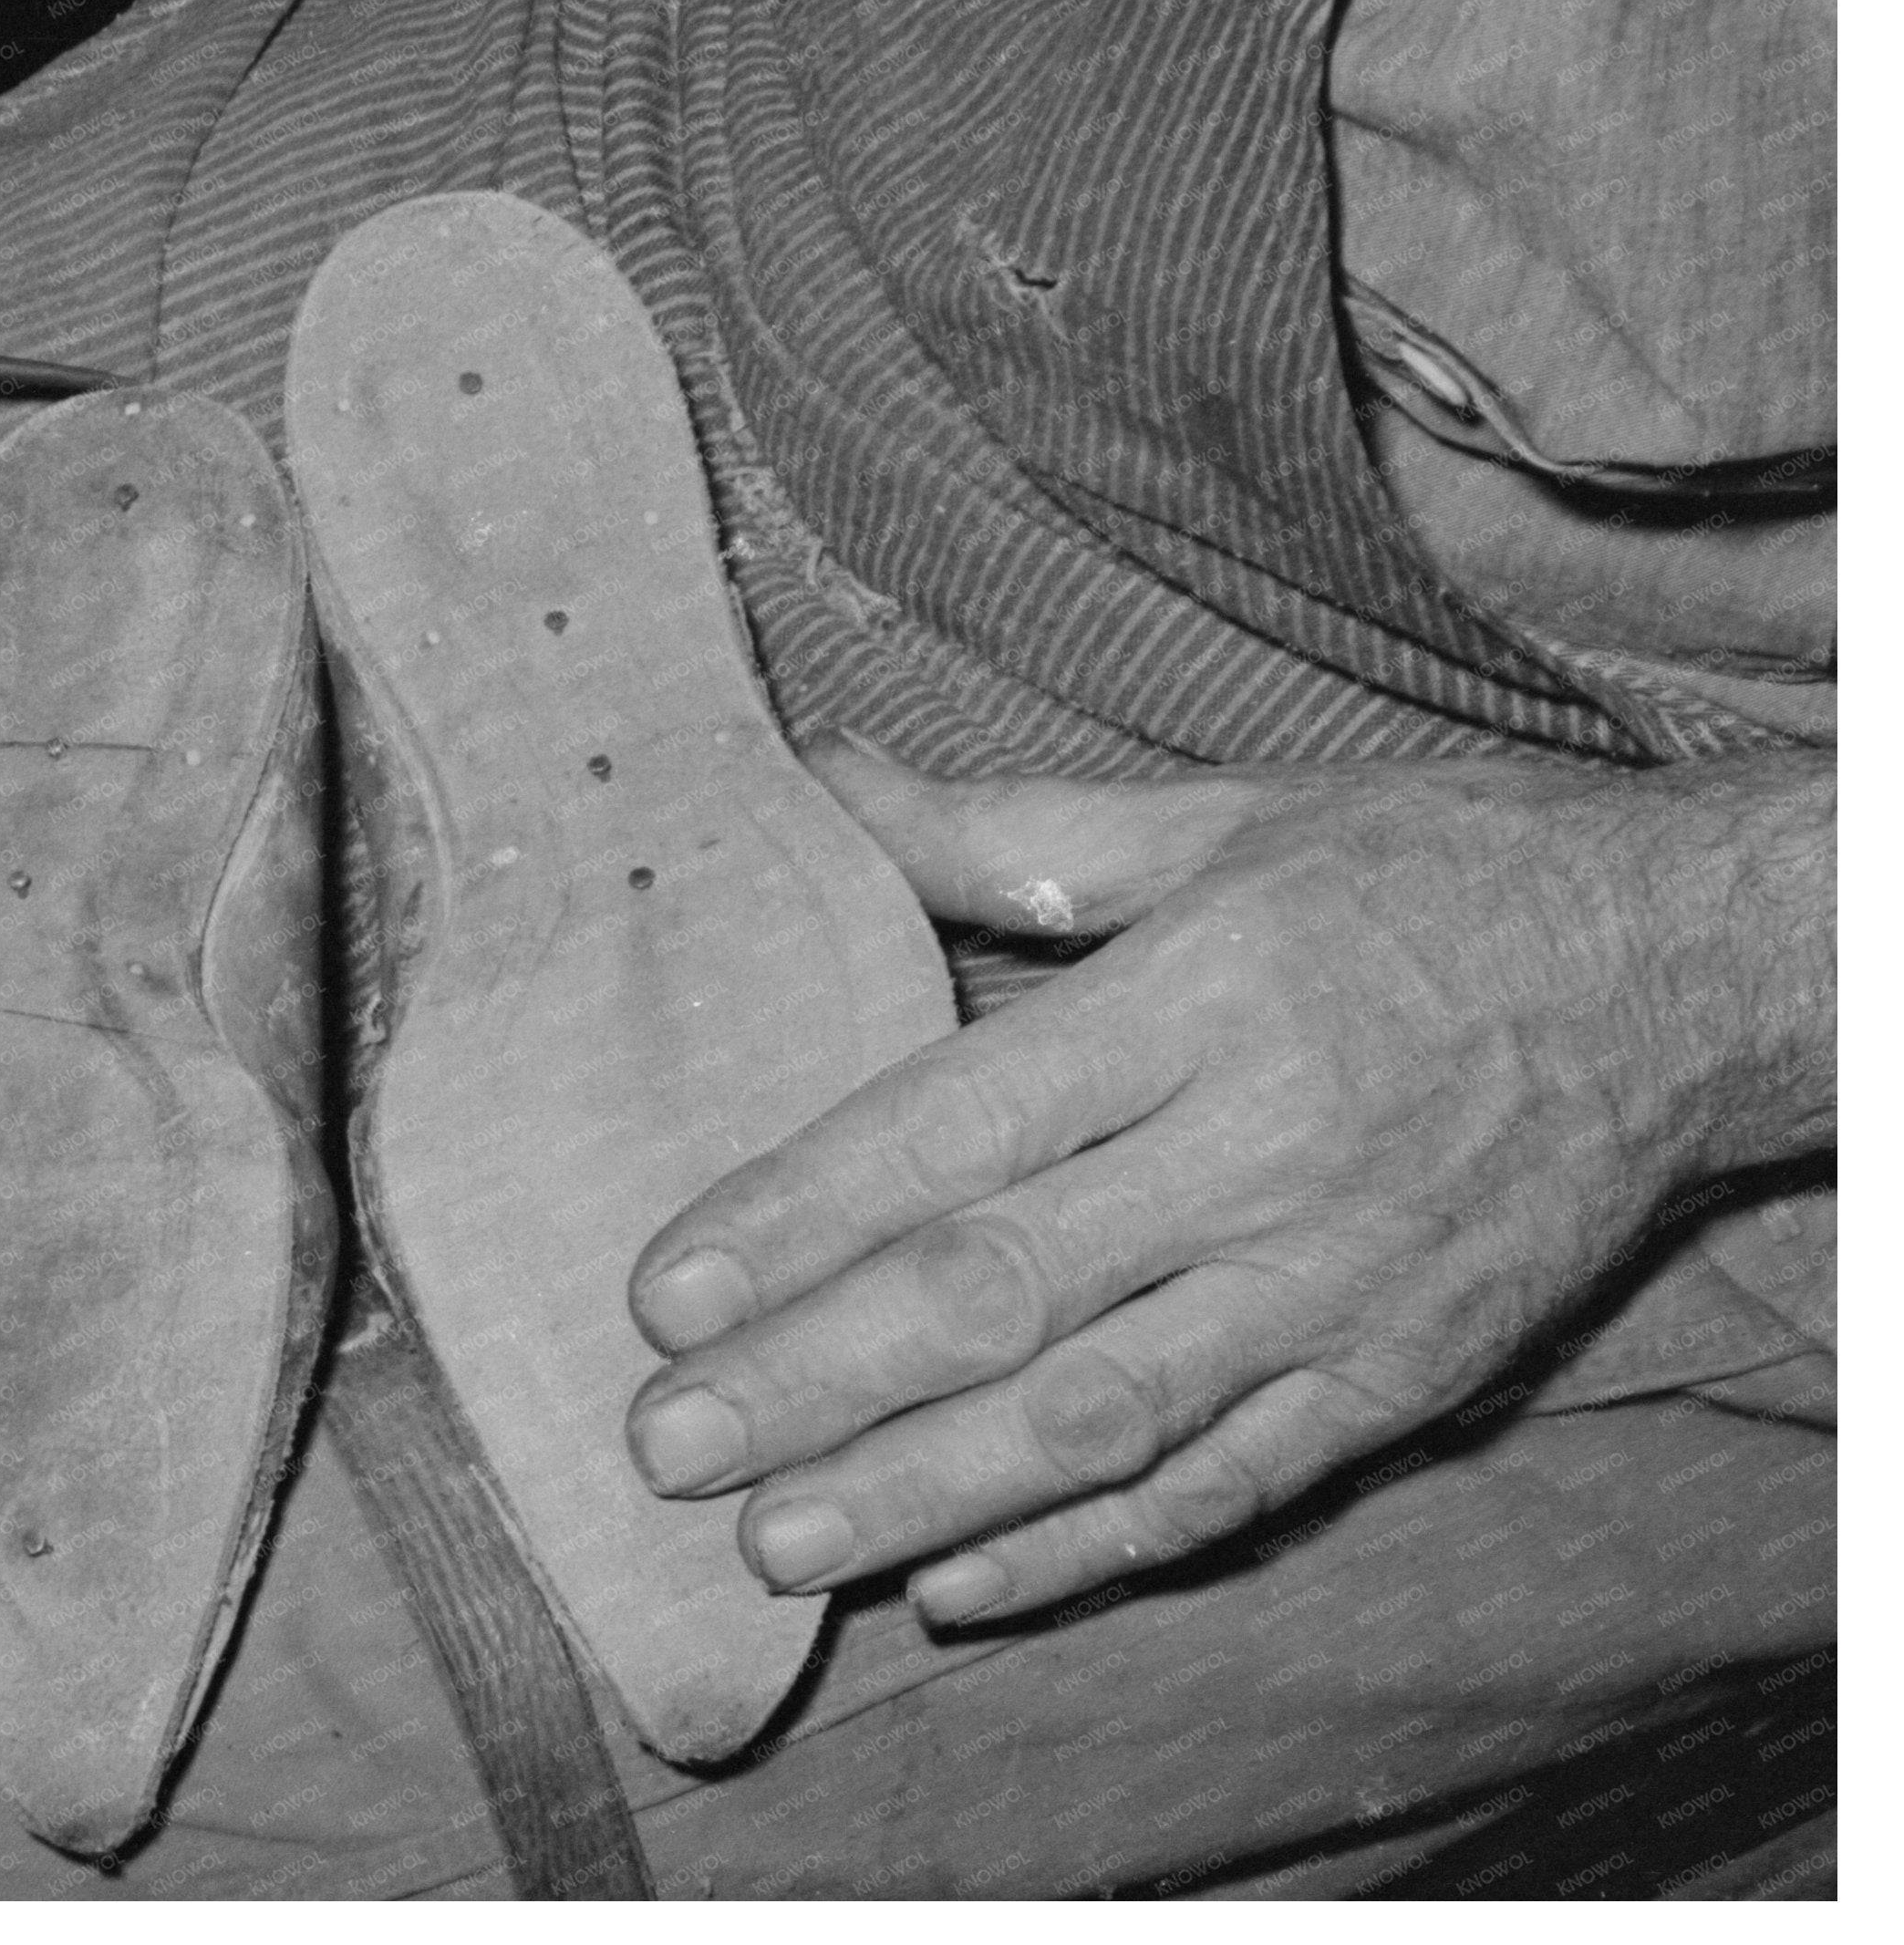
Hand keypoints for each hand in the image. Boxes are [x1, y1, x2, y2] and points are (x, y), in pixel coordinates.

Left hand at [622, 742, 1832, 1627]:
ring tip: (774, 1546)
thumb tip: (813, 771)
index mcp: (1198, 1003)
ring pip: (1100, 1417)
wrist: (1693, 973)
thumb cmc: (1431, 875)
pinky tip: (957, 1585)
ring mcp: (1334, 1286)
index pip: (955, 1131)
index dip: (798, 1220)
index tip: (664, 1294)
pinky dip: (1089, 1548)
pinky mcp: (1400, 1380)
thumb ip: (1003, 828)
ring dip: (923, 1492)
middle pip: (1003, 1291)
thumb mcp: (1220, 819)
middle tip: (665, 1447)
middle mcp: (1259, 1156)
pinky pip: (1227, 1485)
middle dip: (819, 1382)